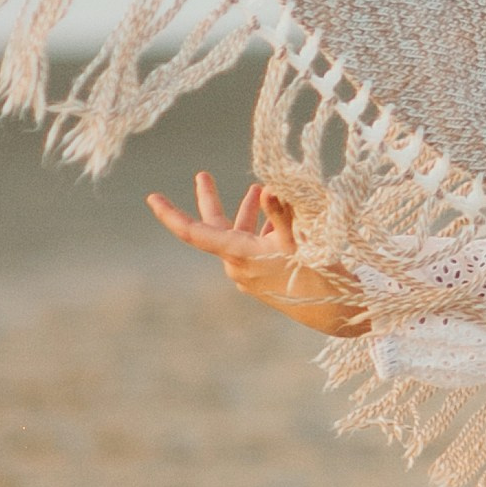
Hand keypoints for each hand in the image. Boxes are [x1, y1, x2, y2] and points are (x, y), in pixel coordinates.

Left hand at [145, 173, 368, 335]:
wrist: (333, 312)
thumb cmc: (316, 276)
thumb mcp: (300, 241)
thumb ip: (282, 214)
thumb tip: (269, 188)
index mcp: (238, 255)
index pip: (194, 232)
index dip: (171, 214)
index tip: (152, 197)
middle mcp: (237, 265)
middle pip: (215, 227)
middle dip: (212, 200)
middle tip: (203, 175)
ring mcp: (249, 272)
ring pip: (238, 234)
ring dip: (247, 212)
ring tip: (257, 189)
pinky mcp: (262, 276)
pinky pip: (253, 246)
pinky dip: (262, 228)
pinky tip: (279, 217)